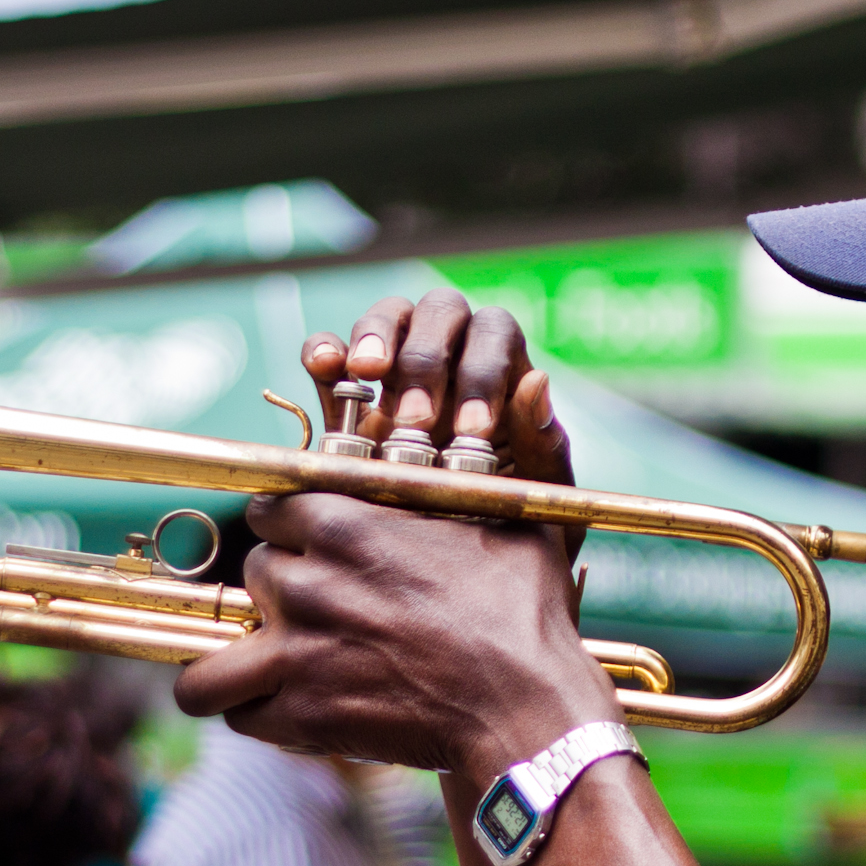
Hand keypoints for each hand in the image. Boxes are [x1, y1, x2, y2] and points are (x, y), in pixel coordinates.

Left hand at [172, 490, 618, 778]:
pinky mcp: (301, 715)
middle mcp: (308, 581)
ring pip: (216, 649)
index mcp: (346, 524)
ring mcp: (298, 650)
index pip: (269, 510)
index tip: (308, 546)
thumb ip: (501, 458)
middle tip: (319, 611)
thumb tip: (535, 379)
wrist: (526, 709)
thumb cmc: (527, 617)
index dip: (288, 529)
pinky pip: (237, 712)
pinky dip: (256, 713)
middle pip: (254, 571)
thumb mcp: (516, 522)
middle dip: (282, 590)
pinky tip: (284, 711)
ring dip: (233, 659)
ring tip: (258, 670)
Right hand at [301, 290, 572, 491]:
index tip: (471, 432)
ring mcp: (395, 365)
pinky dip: (324, 350)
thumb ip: (542, 441)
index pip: (495, 334)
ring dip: (377, 336)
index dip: (483, 373)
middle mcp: (450, 350)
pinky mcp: (343, 391)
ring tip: (365, 373)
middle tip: (416, 422)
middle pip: (441, 312)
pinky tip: (326, 367)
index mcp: (502, 366)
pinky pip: (329, 351)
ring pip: (389, 316)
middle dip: (426, 361)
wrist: (443, 553)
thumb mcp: (533, 489)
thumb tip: (537, 381)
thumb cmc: (505, 512)